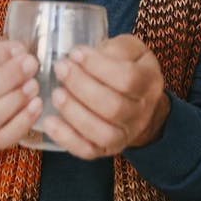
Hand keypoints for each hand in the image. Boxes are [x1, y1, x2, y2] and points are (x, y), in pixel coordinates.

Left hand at [42, 34, 170, 159]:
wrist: (138, 101)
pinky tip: (50, 121)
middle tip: (61, 68)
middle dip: (82, 86)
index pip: (128, 78)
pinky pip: (88, 151)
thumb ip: (113, 48)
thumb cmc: (127, 66)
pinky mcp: (107, 149)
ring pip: (103, 133)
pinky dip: (67, 138)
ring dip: (74, 113)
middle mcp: (141, 112)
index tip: (75, 53)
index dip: (99, 66)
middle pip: (114, 107)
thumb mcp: (129, 49)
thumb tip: (80, 56)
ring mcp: (126, 134)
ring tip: (56, 94)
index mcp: (149, 82)